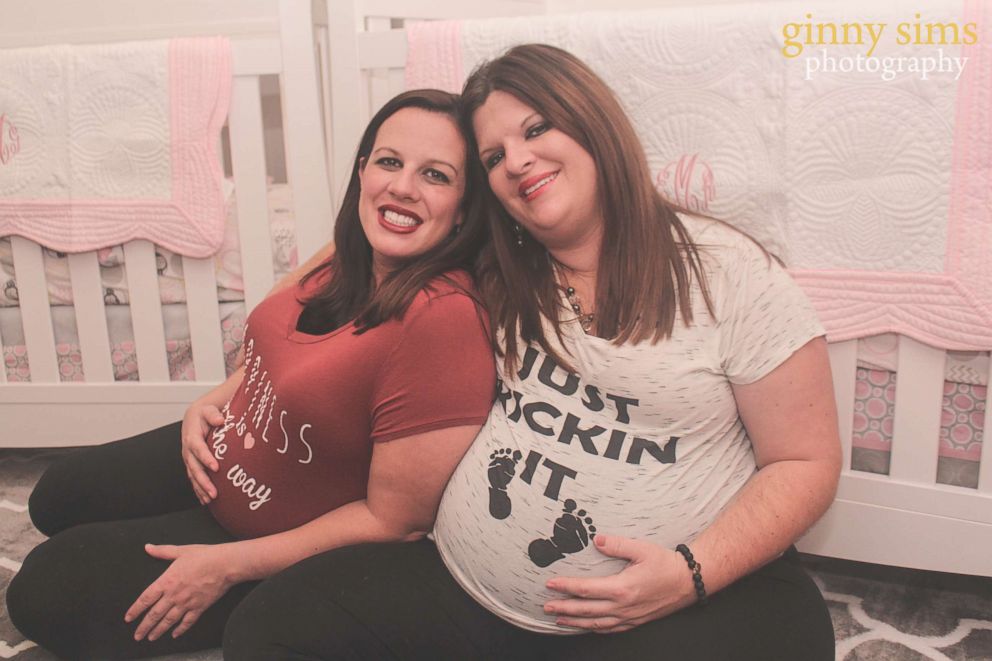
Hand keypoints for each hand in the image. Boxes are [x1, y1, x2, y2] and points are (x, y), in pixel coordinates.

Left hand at [125, 543, 234, 640]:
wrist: (225, 564)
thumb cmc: (204, 556)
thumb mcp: (181, 551)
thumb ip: (162, 551)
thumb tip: (148, 547)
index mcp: (167, 581)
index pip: (146, 598)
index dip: (135, 610)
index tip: (128, 618)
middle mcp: (174, 595)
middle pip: (154, 614)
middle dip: (144, 626)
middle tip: (137, 635)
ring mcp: (187, 603)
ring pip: (168, 621)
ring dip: (158, 631)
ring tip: (151, 638)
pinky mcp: (200, 607)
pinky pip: (187, 622)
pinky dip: (180, 630)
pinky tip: (175, 634)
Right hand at [181, 402, 223, 503]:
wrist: (194, 418)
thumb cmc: (204, 414)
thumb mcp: (208, 410)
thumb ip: (213, 414)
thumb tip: (220, 419)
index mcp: (192, 437)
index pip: (199, 449)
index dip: (206, 458)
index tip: (216, 467)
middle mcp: (188, 451)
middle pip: (195, 468)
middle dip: (204, 481)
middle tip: (214, 492)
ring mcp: (189, 459)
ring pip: (193, 477)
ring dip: (201, 489)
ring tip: (210, 500)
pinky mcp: (192, 464)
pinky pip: (194, 479)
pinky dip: (199, 490)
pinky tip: (205, 500)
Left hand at [543, 534, 696, 633]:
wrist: (688, 582)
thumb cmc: (666, 564)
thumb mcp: (642, 548)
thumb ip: (617, 544)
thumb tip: (597, 540)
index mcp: (622, 588)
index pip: (586, 589)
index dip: (566, 587)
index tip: (550, 584)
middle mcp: (623, 606)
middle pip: (586, 610)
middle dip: (564, 608)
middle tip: (546, 606)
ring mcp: (629, 616)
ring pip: (596, 623)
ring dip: (575, 621)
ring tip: (559, 618)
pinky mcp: (635, 621)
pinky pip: (610, 629)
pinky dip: (594, 628)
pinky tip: (586, 626)